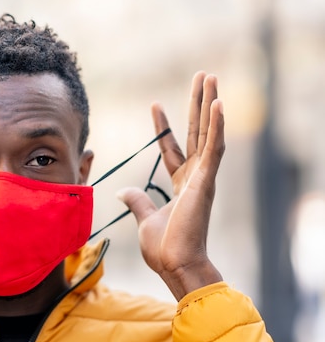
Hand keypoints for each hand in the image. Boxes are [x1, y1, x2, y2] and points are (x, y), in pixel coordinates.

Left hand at [118, 72, 223, 299]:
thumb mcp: (144, 218)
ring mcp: (203, 178)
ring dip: (210, 104)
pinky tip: (218, 104)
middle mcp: (196, 176)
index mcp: (182, 183)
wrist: (175, 265)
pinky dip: (217, 126)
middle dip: (197, 103)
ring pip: (208, 132)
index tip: (154, 103)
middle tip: (202, 77)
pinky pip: (214, 148)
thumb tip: (123, 191)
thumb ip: (137, 201)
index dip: (164, 125)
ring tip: (211, 78)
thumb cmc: (164, 247)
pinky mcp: (207, 182)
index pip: (172, 146)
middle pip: (196, 131)